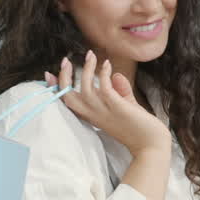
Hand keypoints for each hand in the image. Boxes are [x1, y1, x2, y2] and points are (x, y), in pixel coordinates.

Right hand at [45, 50, 170, 155]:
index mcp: (91, 116)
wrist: (151, 144)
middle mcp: (93, 114)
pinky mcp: (116, 107)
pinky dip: (103, 73)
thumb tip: (115, 74)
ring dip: (86, 69)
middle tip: (65, 60)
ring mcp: (104, 111)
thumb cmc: (138, 127)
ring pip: (85, 88)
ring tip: (91, 55)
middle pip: (68, 96)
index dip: (56, 88)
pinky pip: (104, 86)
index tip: (48, 74)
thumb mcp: (124, 106)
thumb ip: (118, 91)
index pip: (68, 102)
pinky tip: (107, 64)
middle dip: (63, 77)